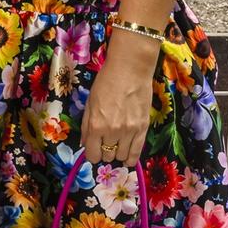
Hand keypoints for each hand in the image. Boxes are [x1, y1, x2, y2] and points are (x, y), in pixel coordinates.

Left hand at [80, 37, 157, 166]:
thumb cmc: (106, 82)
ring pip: (122, 156)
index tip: (93, 149)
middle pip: (107, 156)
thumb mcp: (90, 102)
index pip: (92, 154)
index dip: (91, 154)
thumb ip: (86, 125)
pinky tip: (127, 158)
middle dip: (104, 152)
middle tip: (105, 143)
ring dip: (117, 153)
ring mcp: (129, 132)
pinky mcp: (143, 129)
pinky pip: (137, 152)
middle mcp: (112, 132)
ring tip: (116, 146)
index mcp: (96, 125)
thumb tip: (84, 144)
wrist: (130, 70)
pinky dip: (131, 158)